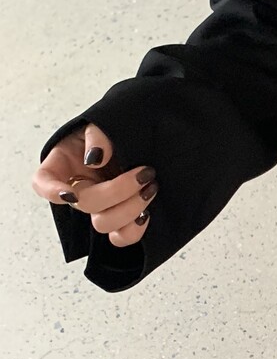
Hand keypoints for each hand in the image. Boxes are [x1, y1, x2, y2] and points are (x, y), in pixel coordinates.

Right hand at [32, 122, 158, 248]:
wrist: (147, 137)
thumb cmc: (119, 129)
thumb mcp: (105, 121)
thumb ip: (98, 134)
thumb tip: (95, 159)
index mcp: (65, 163)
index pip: (43, 182)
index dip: (51, 192)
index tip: (69, 194)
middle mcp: (78, 188)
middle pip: (85, 203)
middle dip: (118, 191)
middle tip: (144, 173)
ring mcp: (99, 207)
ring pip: (103, 223)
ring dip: (130, 208)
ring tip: (151, 187)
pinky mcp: (119, 220)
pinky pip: (121, 237)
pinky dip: (134, 229)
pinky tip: (147, 212)